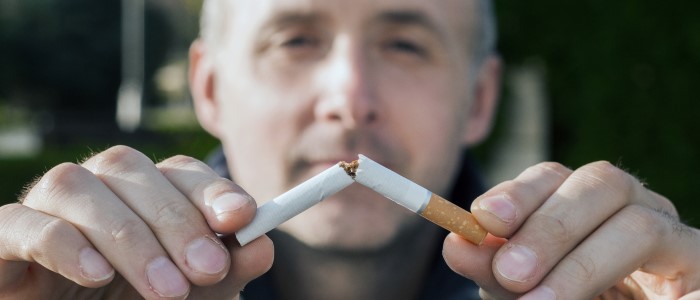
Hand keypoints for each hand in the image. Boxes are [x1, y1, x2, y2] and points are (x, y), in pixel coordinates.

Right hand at [0, 146, 272, 298]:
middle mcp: (94, 188)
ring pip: (77, 186)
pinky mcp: (3, 238)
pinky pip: (22, 223)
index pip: (177, 170)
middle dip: (176, 220)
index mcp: (140, 193)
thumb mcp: (190, 293)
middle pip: (130, 169)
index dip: (211, 188)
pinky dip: (61, 242)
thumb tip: (262, 245)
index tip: (243, 218)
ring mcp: (44, 208)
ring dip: (127, 234)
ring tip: (166, 290)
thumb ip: (224, 269)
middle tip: (208, 270)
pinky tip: (95, 273)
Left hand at [443, 161, 699, 298]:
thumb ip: (495, 270)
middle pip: (601, 184)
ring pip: (639, 224)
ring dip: (582, 265)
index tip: (483, 219)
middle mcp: (634, 208)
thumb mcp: (525, 290)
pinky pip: (690, 273)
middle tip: (510, 273)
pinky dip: (662, 295)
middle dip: (549, 227)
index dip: (519, 192)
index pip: (555, 176)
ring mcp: (675, 239)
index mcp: (587, 205)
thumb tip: (455, 245)